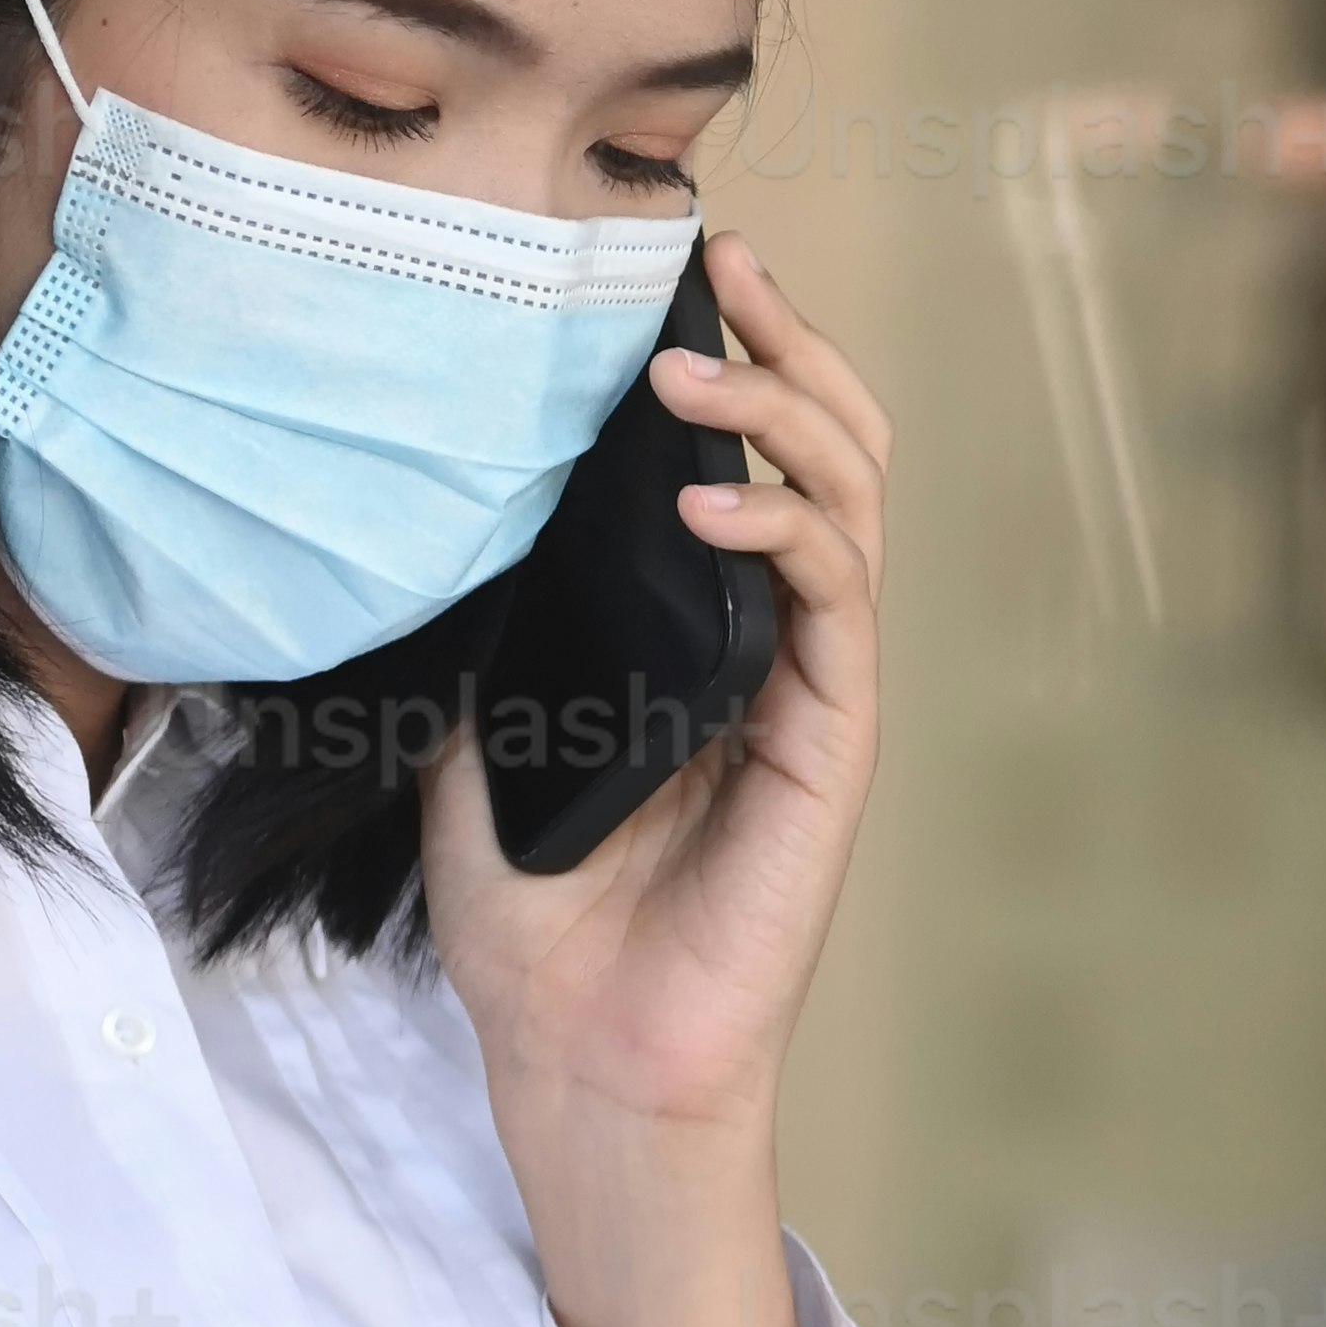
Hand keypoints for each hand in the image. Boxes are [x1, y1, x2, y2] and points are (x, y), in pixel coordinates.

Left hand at [431, 237, 883, 1326]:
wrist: (576, 1056)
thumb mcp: (483, 727)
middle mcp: (784, 643)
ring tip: (690, 377)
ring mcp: (818, 691)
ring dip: (782, 417)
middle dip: (789, 347)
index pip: (755, 460)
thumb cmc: (537, 914)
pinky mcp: (832, 748)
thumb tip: (476, 489)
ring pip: (849, 505)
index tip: (685, 275)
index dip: (742, 360)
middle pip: (833, 453)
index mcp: (712, 629)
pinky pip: (837, 608)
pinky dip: (785, 534)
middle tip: (726, 270)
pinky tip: (713, 501)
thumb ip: (508, 622)